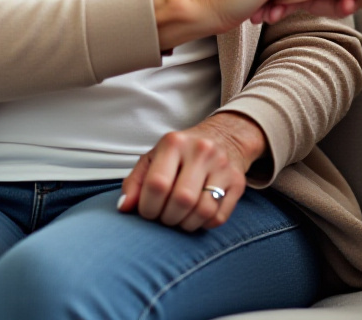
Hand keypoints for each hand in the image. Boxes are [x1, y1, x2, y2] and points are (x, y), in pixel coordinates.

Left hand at [117, 112, 262, 231]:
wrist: (225, 136)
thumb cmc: (181, 153)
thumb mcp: (154, 158)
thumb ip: (134, 182)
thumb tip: (124, 208)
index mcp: (174, 143)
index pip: (157, 184)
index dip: (148, 207)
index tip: (147, 211)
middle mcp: (201, 151)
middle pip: (181, 200)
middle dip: (167, 218)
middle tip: (164, 217)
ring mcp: (222, 166)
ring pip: (203, 211)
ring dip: (186, 224)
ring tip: (179, 219)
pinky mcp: (238, 182)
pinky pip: (219, 217)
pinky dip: (203, 224)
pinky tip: (196, 216)